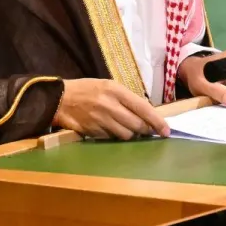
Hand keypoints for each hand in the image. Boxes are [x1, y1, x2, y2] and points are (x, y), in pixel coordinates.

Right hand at [53, 78, 169, 139]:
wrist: (59, 99)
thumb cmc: (86, 90)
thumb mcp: (107, 86)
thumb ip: (126, 98)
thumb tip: (147, 114)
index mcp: (115, 90)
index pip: (143, 108)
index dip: (157, 122)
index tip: (166, 131)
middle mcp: (109, 105)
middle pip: (137, 125)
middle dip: (145, 130)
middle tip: (148, 131)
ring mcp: (100, 120)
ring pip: (126, 135)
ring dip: (131, 135)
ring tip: (128, 129)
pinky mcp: (93, 132)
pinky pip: (111, 139)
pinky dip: (115, 137)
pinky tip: (111, 130)